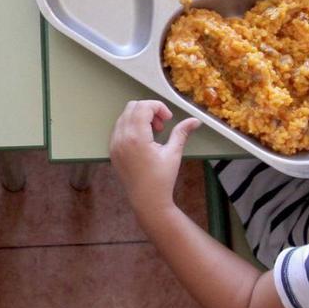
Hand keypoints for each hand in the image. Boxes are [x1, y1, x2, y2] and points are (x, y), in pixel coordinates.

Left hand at [109, 100, 200, 217]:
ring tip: (153, 133)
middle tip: (161, 125)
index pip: (143, 107)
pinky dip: (131, 126)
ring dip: (139, 117)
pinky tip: (143, 140)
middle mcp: (121, 137)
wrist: (147, 200)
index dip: (158, 107)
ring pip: (124, 116)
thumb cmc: (161, 179)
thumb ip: (182, 132)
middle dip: (149, 110)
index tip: (168, 119)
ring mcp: (114, 144)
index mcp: (136, 137)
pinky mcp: (112, 150)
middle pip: (132, 107)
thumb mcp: (173, 153)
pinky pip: (118, 128)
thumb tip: (196, 120)